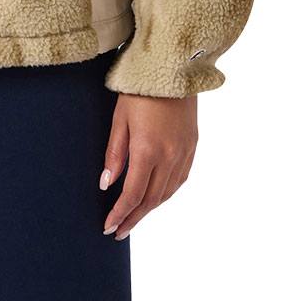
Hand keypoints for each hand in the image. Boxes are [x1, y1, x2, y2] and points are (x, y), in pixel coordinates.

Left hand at [99, 91, 197, 238]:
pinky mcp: (192, 147)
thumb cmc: (140, 90)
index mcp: (148, 150)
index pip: (133, 194)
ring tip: (134, 218)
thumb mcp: (119, 118)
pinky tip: (156, 198)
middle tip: (118, 231)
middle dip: (133, 218)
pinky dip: (166, 194)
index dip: (120, 214)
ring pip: (167, 193)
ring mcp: (184, 153)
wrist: (173, 69)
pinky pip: (179, 180)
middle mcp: (169, 156)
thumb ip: (114, 154)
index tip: (109, 227)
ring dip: (150, 209)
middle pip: (151, 200)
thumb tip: (107, 184)